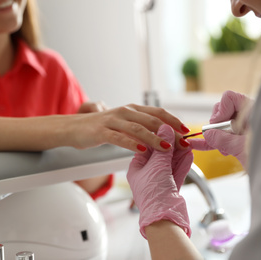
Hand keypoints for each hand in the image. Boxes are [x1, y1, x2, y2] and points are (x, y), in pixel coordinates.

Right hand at [69, 103, 190, 152]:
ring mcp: (112, 120)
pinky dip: (131, 144)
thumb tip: (162, 137)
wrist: (73, 127)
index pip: (157, 113)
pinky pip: (118, 137)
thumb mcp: (122, 125)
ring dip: (154, 138)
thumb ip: (139, 128)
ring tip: (166, 148)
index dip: (174, 121)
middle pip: (151, 120)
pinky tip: (141, 150)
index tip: (187, 131)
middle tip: (183, 143)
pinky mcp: (101, 131)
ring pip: (137, 128)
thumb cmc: (100, 128)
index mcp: (132, 110)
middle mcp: (124, 112)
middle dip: (170, 132)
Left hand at [127, 124, 192, 237]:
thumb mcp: (157, 165)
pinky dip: (183, 163)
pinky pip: (177, 172)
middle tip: (182, 136)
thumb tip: (164, 129)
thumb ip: (162, 146)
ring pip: (170, 163)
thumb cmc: (153, 195)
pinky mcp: (170, 188)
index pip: (146, 147)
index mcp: (136, 168)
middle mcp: (146, 174)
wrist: (163, 218)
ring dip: (179, 153)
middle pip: (160, 154)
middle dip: (172, 145)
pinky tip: (189, 155)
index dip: (158, 137)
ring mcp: (158, 181)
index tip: (169, 129)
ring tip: (187, 144)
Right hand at [190, 91, 252, 167]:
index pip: (230, 98)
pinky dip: (210, 142)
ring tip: (224, 150)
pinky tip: (197, 145)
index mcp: (253, 111)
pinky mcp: (239, 140)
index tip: (219, 125)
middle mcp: (247, 117)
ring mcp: (243, 128)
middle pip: (222, 111)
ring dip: (217, 137)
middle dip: (217, 126)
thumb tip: (208, 134)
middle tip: (220, 139)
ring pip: (220, 125)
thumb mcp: (244, 149)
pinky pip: (220, 137)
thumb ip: (224, 140)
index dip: (221, 110)